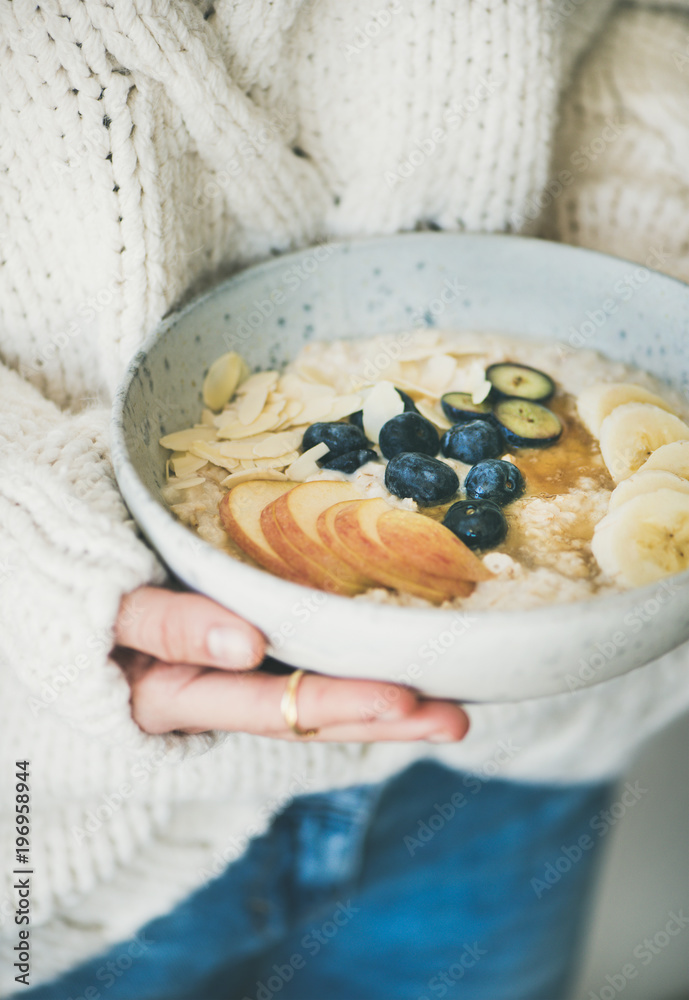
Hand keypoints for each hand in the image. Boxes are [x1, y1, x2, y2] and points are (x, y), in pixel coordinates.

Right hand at [112, 586, 468, 742]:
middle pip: (310, 718)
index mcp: (181, 696)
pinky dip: (358, 676)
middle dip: (383, 719)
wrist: (72, 598)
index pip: (267, 707)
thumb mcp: (110, 609)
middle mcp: (218, 700)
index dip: (333, 702)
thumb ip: (168, 626)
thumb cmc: (85, 597)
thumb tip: (246, 645)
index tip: (398, 699)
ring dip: (386, 710)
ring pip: (317, 705)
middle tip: (454, 718)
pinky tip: (406, 674)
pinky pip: (306, 674)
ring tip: (453, 710)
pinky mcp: (252, 657)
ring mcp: (238, 682)